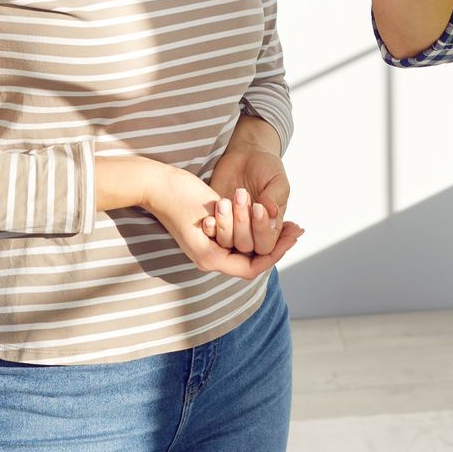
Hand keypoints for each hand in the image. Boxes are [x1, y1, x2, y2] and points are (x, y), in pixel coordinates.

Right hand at [143, 162, 301, 280]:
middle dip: (276, 245)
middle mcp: (210, 257)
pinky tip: (267, 217)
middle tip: (296, 229)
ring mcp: (209, 247)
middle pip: (251, 260)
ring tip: (288, 222)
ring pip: (246, 249)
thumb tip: (259, 235)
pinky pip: (238, 239)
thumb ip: (231, 229)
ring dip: (266, 235)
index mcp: (209, 258)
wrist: (156, 184)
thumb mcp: (208, 212)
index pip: (251, 268)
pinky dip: (254, 229)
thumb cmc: (178, 196)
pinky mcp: (210, 235)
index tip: (291, 238)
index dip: (274, 254)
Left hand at [207, 147, 289, 255]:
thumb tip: (271, 214)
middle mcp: (253, 232)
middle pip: (247, 246)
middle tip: (241, 193)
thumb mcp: (277, 180)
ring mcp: (233, 229)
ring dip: (226, 223)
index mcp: (272, 227)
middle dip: (243, 222)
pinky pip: (212, 234)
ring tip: (224, 200)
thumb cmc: (265, 168)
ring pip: (228, 242)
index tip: (258, 207)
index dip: (261, 230)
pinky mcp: (217, 221)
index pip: (267, 245)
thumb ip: (275, 198)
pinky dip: (211, 227)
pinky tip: (209, 216)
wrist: (245, 155)